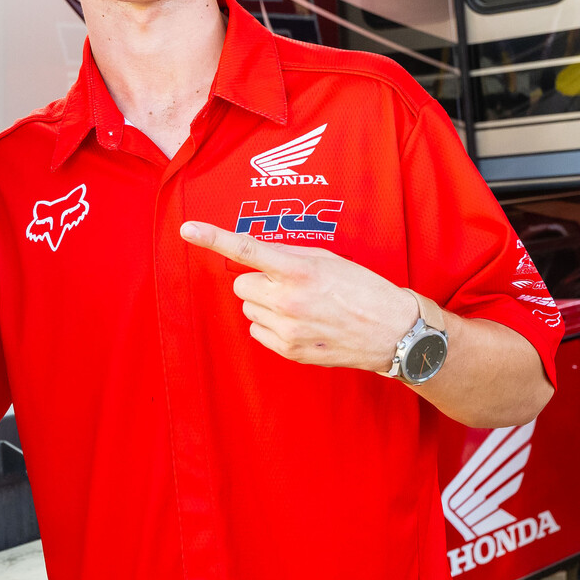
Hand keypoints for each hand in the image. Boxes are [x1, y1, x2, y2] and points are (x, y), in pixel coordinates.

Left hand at [180, 220, 418, 372]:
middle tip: (290, 284)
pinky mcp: (289, 350)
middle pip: (242, 284)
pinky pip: (257, 331)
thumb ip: (289, 255)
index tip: (188, 228)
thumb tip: (256, 256)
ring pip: (248, 308)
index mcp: (299, 270)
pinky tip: (299, 324)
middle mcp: (288, 300)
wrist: (391, 332)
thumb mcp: (329, 260)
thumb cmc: (362, 288)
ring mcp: (287, 329)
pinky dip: (271, 325)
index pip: (247, 249)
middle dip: (260, 282)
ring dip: (266, 303)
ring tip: (301, 306)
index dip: (213, 237)